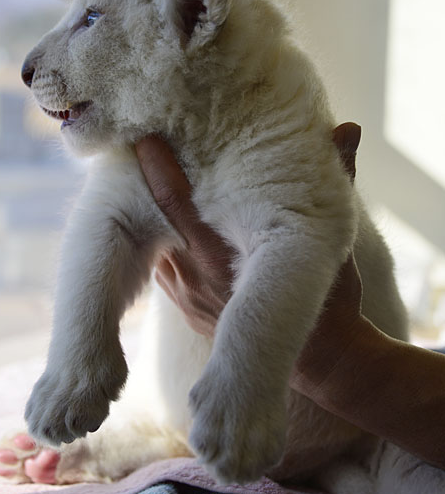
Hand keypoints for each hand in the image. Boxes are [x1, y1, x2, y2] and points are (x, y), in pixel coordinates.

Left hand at [135, 122, 361, 341]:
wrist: (321, 363)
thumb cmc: (330, 300)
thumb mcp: (332, 237)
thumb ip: (337, 180)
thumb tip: (349, 130)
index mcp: (222, 253)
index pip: (175, 201)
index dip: (156, 168)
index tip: (144, 139)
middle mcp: (196, 275)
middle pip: (155, 224)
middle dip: (147, 192)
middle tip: (145, 157)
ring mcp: (188, 297)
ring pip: (156, 250)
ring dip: (153, 225)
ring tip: (150, 194)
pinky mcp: (189, 312)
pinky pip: (165, 274)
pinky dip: (164, 252)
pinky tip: (170, 236)